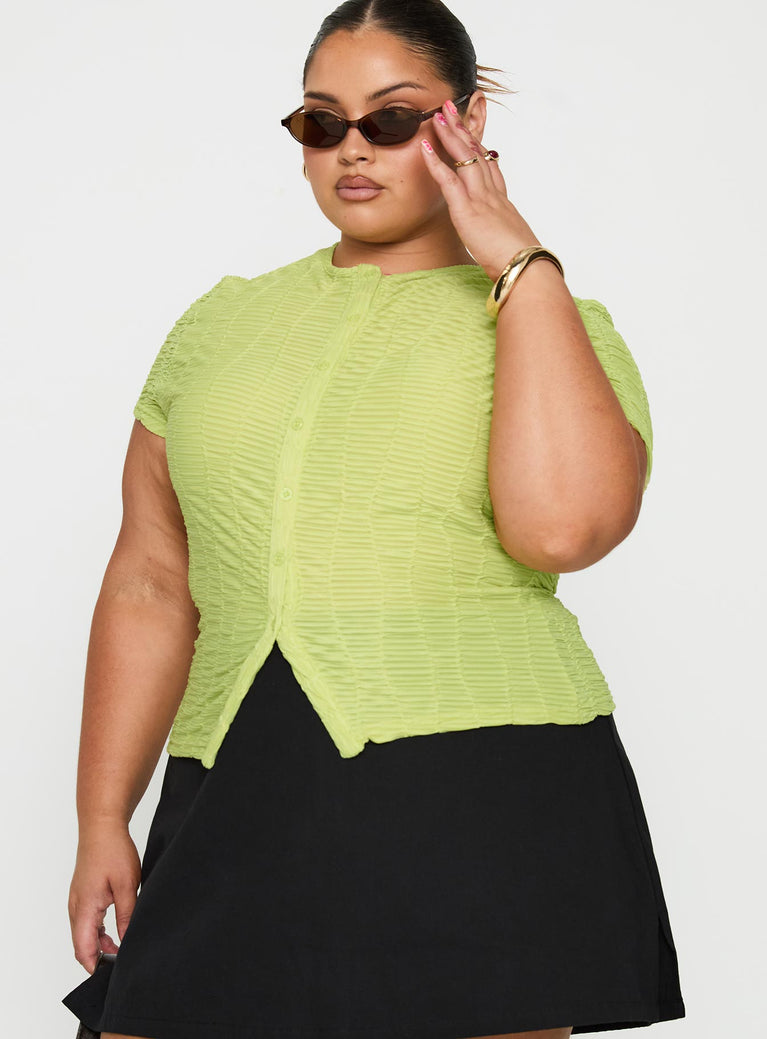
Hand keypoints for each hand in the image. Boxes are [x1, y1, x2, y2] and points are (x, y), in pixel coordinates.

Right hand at [68, 823, 140, 972]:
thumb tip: (127, 941)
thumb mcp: (127, 885)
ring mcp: (77, 900)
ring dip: (99, 945)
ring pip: (84, 933)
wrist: (102, 826)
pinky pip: (86, 921)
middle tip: (120, 964)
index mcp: (84, 908)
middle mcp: (76, 907)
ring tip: (121, 951)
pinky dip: (98, 931)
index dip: (95, 966)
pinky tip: (115, 933)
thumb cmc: (113, 851)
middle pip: (82, 944)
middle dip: (98, 958)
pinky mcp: (83, 894)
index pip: (83, 949)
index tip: (110, 976)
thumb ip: (127, 916)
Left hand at [420, 99, 541, 280]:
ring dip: (450, 134)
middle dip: (463, 128)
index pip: (490, 167)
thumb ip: (502, 236)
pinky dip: (435, 162)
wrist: (526, 269)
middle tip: (451, 107)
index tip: (471, 131)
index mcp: (502, 203)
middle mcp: (493, 194)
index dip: (479, 146)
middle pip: (477, 153)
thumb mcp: (511, 245)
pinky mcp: (468, 210)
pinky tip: (424, 147)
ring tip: (438, 114)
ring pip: (464, 158)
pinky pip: (449, 180)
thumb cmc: (520, 264)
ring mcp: (481, 199)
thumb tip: (501, 244)